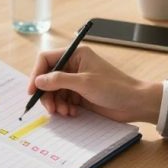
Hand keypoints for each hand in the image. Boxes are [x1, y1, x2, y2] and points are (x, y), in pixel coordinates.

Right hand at [28, 45, 162, 122]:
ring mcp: (77, 81)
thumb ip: (58, 80)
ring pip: (54, 91)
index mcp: (75, 55)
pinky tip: (72, 113)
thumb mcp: (84, 83)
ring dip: (56, 103)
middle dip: (47, 94)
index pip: (46, 59)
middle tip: (50, 108)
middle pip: (48, 78)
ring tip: (64, 112)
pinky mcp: (80, 95)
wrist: (135, 103)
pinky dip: (64, 108)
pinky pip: (63, 100)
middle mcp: (74, 66)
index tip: (32, 91)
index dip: (36, 74)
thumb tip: (38, 81)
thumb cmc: (114, 87)